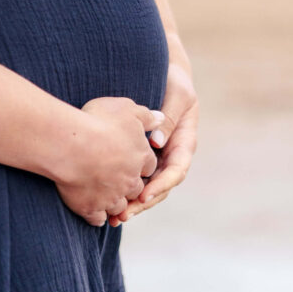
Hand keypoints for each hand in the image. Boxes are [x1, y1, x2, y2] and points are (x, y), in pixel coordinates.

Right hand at [55, 97, 162, 225]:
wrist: (72, 145)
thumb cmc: (98, 122)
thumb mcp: (127, 109)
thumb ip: (146, 116)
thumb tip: (160, 118)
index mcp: (141, 157)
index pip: (149, 165)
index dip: (141, 162)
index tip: (132, 159)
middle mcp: (130, 180)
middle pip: (137, 188)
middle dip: (130, 185)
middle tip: (118, 179)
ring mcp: (112, 197)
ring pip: (119, 206)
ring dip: (114, 203)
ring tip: (104, 197)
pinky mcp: (91, 207)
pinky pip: (98, 218)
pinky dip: (96, 215)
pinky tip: (91, 209)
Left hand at [108, 63, 198, 226]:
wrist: (166, 74)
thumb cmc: (175, 81)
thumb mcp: (177, 94)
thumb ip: (169, 117)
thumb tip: (157, 142)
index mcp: (184, 142)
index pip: (176, 171)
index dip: (161, 185)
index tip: (144, 195)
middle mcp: (172, 154)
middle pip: (161, 186)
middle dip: (143, 202)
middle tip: (124, 214)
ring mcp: (158, 156)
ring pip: (147, 186)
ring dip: (133, 202)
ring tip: (114, 217)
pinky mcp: (143, 154)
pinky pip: (136, 176)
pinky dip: (125, 188)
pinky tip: (108, 200)